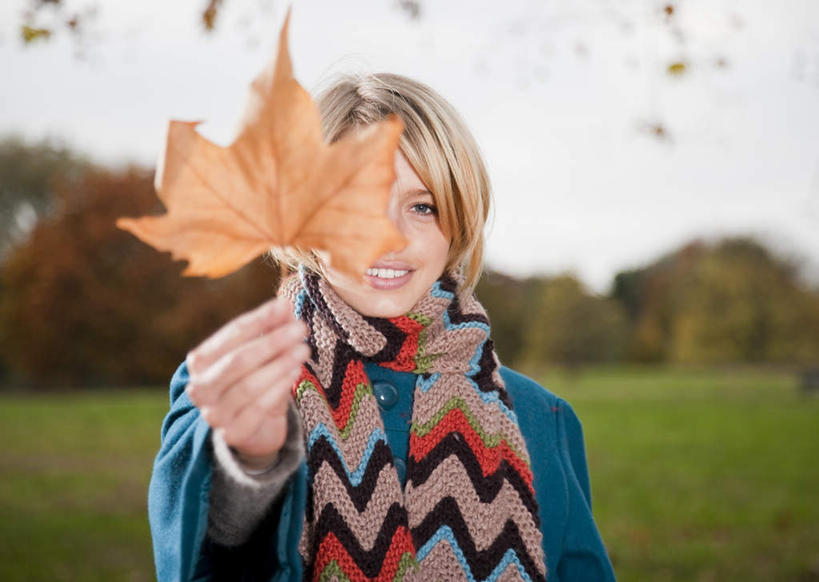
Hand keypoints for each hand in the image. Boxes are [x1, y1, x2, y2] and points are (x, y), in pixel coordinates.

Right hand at [184, 296, 308, 470]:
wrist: (254, 428)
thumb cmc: (253, 380)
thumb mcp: (260, 353)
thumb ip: (269, 329)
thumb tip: (285, 307)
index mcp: (200, 361)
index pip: (231, 334)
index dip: (259, 319)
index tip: (285, 306)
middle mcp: (200, 388)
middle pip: (238, 360)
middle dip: (272, 341)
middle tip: (300, 327)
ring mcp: (214, 414)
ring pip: (248, 386)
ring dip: (279, 364)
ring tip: (303, 349)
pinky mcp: (233, 434)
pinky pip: (258, 408)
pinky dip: (278, 388)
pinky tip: (295, 372)